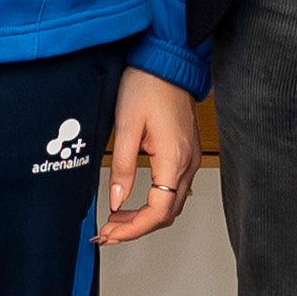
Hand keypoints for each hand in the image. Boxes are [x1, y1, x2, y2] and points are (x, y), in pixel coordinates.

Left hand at [98, 68, 202, 246]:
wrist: (166, 63)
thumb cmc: (147, 86)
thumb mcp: (126, 126)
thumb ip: (122, 167)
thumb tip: (117, 201)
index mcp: (174, 159)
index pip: (159, 211)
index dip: (134, 229)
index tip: (110, 233)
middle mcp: (187, 164)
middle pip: (167, 214)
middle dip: (136, 229)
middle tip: (106, 232)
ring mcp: (189, 160)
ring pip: (171, 205)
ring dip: (144, 218)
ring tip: (114, 221)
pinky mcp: (186, 155)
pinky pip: (173, 191)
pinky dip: (153, 203)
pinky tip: (132, 203)